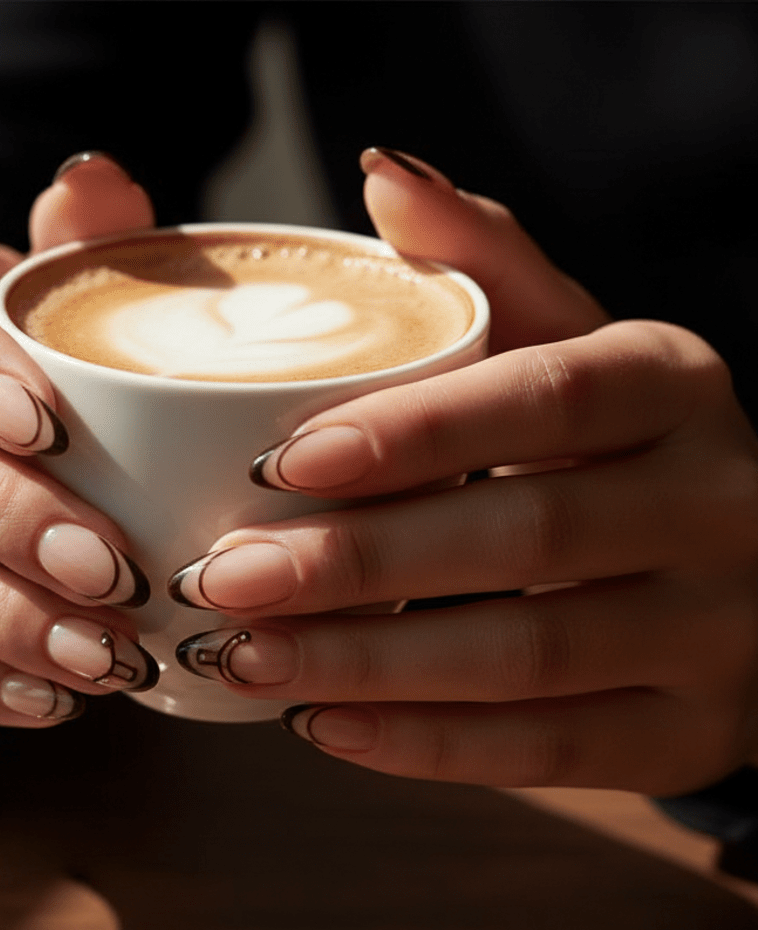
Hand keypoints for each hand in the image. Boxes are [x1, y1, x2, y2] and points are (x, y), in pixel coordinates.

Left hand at [172, 149, 757, 793]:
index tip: (279, 460)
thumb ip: (487, 271)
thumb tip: (384, 177)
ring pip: (526, 659)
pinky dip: (426, 745)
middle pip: (522, 537)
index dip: (415, 433)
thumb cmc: (614, 450)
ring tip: (245, 659)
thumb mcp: (573, 346)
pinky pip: (551, 752)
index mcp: (672, 384)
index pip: (544, 396)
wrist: (740, 580)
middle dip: (356, 564)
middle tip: (224, 581)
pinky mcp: (689, 733)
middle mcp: (716, 502)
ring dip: (369, 664)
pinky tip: (320, 725)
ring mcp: (716, 630)